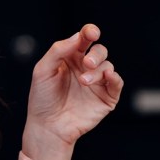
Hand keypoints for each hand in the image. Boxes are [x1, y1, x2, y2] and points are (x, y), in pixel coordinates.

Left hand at [22, 23, 123, 159]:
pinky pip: (117, 83)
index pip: (84, 40)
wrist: (48, 127)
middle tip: (86, 64)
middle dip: (96, 54)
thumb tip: (77, 36)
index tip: (91, 33)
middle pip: (99, 51)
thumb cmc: (42, 99)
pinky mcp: (106, 97)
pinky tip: (107, 77)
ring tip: (84, 82)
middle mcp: (86, 68)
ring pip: (108, 66)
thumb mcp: (43, 71)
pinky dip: (115, 78)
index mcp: (71, 58)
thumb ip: (58, 51)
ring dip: (98, 70)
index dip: (90, 32)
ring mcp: (97, 83)